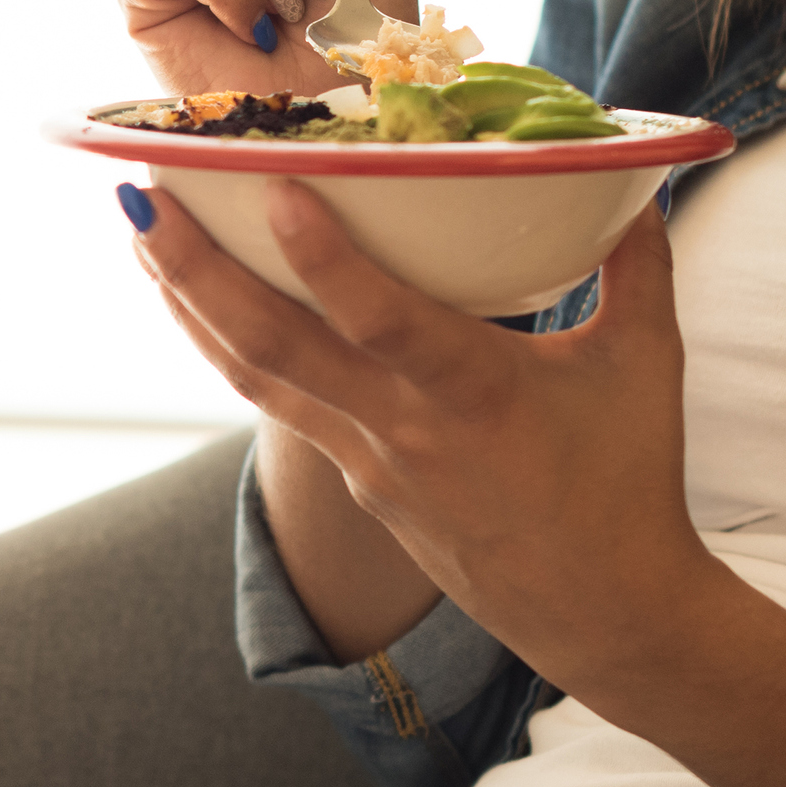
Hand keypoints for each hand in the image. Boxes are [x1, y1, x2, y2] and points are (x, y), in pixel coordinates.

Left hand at [126, 174, 731, 703]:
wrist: (601, 613)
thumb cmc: (626, 482)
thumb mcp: (646, 361)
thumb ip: (636, 260)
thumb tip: (635, 174)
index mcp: (475, 392)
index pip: (380, 319)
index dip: (320, 257)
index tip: (267, 188)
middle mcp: (402, 427)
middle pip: (273, 344)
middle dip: (197, 268)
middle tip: (139, 197)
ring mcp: (367, 459)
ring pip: (256, 375)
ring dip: (190, 303)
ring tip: (141, 236)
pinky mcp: (356, 480)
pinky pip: (279, 402)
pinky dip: (231, 347)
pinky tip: (200, 303)